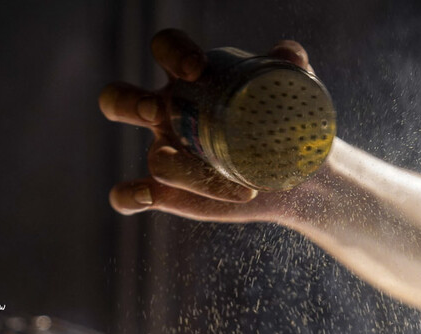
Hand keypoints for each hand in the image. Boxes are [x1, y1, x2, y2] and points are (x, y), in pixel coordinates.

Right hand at [98, 29, 315, 222]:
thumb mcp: (292, 89)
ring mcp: (168, 154)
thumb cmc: (285, 120)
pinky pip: (131, 195)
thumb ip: (290, 65)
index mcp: (193, 78)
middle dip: (130, 103)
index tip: (195, 70)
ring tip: (225, 182)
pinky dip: (129, 196)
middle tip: (158, 112)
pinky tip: (146, 196)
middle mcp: (169, 113)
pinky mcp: (171, 192)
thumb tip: (289, 54)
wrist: (299, 174)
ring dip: (178, 168)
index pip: (166, 50)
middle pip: (121, 99)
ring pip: (154, 158)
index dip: (172, 52)